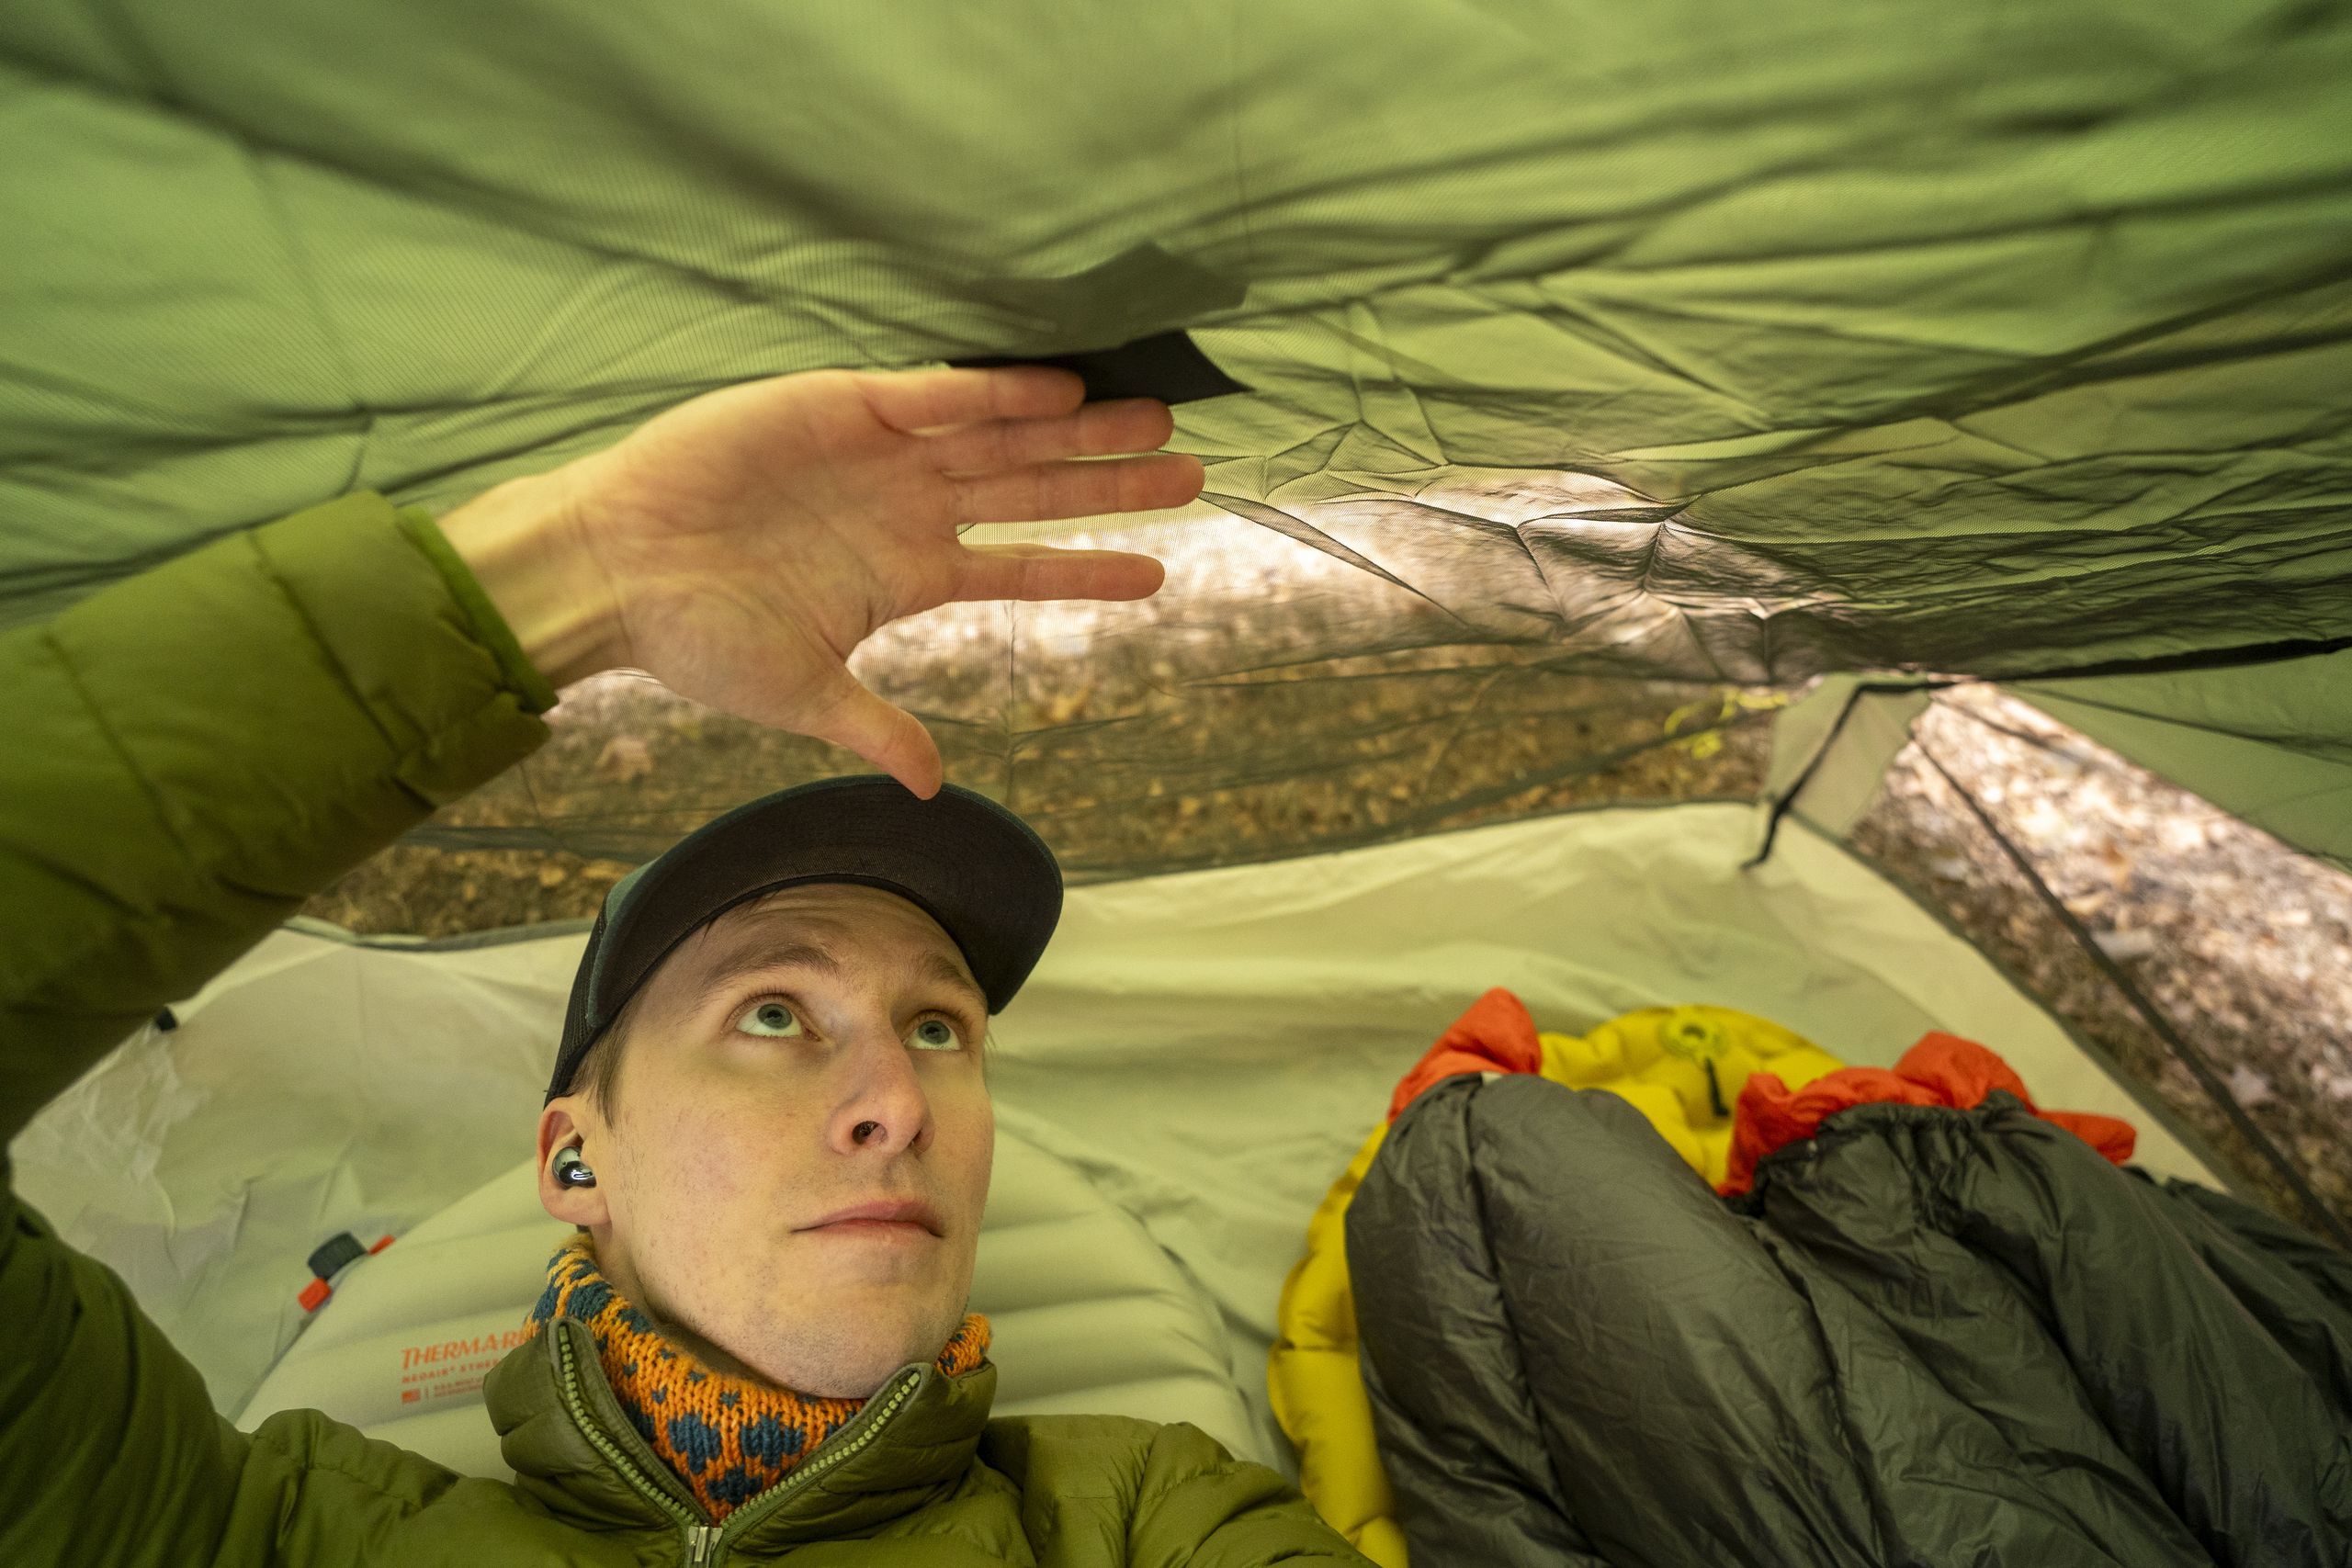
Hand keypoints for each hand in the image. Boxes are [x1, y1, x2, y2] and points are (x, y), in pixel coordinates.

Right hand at [441, 365, 1199, 796]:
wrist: (614, 568)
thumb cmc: (696, 635)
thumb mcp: (799, 693)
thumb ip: (874, 727)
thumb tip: (934, 787)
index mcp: (906, 575)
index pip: (1020, 568)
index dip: (1089, 568)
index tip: (1160, 573)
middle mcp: (909, 510)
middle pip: (1033, 491)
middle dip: (1111, 482)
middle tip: (1193, 469)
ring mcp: (881, 455)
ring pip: (1002, 437)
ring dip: (1076, 430)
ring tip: (1154, 419)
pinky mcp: (840, 405)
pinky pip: (931, 397)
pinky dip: (992, 393)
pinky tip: (1057, 393)